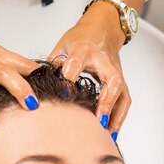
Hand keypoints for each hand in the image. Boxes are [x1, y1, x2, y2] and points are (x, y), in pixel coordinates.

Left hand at [48, 2, 128, 139]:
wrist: (102, 29)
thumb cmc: (79, 38)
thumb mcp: (61, 46)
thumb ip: (53, 66)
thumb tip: (38, 88)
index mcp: (83, 50)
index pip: (76, 64)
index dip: (69, 79)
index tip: (63, 95)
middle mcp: (103, 61)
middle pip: (111, 82)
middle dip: (105, 102)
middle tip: (97, 122)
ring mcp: (115, 71)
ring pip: (122, 93)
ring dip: (115, 115)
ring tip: (107, 135)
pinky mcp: (121, 79)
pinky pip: (124, 99)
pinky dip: (120, 116)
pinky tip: (112, 131)